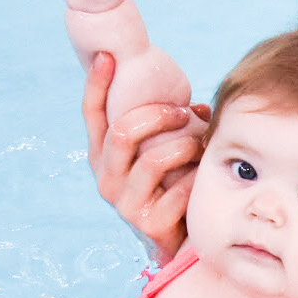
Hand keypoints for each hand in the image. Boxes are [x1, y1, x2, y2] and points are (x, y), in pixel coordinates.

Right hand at [83, 53, 208, 260]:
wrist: (182, 242)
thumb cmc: (176, 186)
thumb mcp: (166, 152)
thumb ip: (171, 128)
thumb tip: (197, 107)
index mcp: (103, 157)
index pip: (93, 114)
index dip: (97, 84)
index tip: (108, 56)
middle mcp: (106, 179)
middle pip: (123, 133)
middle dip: (160, 115)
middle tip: (186, 113)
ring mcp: (124, 204)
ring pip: (154, 160)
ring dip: (186, 147)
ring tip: (202, 145)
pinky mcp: (149, 225)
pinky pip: (179, 190)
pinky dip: (198, 178)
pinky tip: (205, 177)